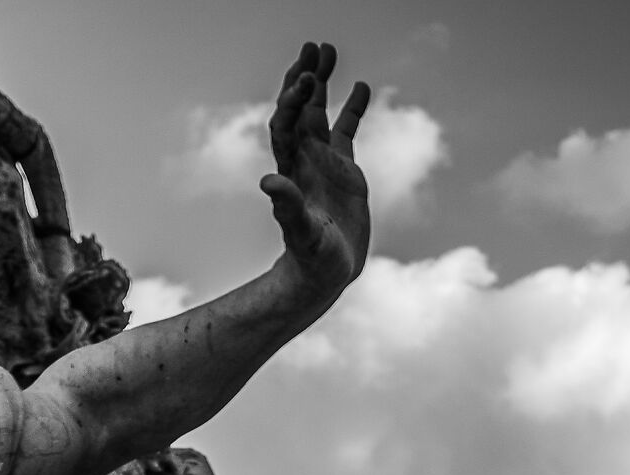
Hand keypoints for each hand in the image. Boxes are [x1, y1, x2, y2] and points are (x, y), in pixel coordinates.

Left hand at [263, 41, 370, 298]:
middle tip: (313, 46)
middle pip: (298, 109)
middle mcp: (304, 160)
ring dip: (322, 82)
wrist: (326, 274)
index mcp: (292, 169)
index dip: (292, 100)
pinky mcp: (344, 170)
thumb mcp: (302, 232)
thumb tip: (269, 181)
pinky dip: (353, 109)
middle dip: (304, 78)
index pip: (285, 124)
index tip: (307, 78)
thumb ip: (287, 207)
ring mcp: (323, 162)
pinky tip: (361, 86)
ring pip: (320, 113)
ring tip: (328, 50)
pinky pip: (347, 131)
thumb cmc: (311, 258)